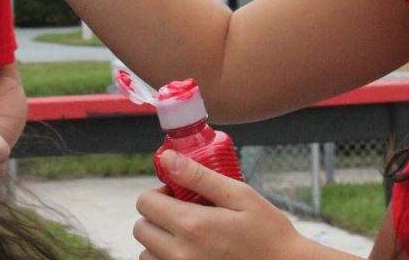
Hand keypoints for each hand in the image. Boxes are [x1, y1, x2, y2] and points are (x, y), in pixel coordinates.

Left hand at [133, 151, 308, 259]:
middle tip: (185, 213)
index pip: (145, 203)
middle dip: (158, 216)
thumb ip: (198, 176)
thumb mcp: (238, 195)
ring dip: (160, 241)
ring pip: (147, 253)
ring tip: (190, 236)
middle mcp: (180, 254)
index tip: (180, 195)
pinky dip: (167, 259)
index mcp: (192, 226)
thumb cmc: (267, 231)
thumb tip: (166, 158)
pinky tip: (192, 252)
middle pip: (141, 228)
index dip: (160, 193)